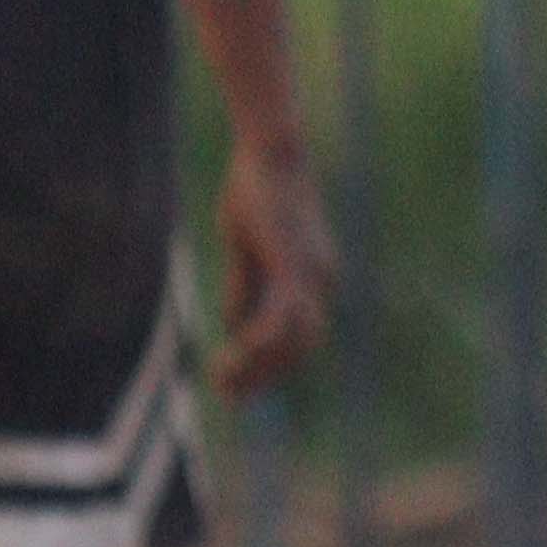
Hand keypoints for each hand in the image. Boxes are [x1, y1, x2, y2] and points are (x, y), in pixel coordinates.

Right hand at [208, 140, 336, 395]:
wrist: (269, 151)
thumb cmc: (256, 192)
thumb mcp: (247, 247)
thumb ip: (246, 286)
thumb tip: (236, 326)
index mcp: (315, 276)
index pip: (303, 338)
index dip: (272, 366)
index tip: (239, 386)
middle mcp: (323, 278)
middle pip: (304, 347)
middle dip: (266, 376)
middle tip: (228, 394)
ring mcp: (313, 271)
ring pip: (298, 339)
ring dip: (261, 366)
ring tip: (223, 377)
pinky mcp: (294, 262)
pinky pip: (285, 315)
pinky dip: (262, 340)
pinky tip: (234, 352)